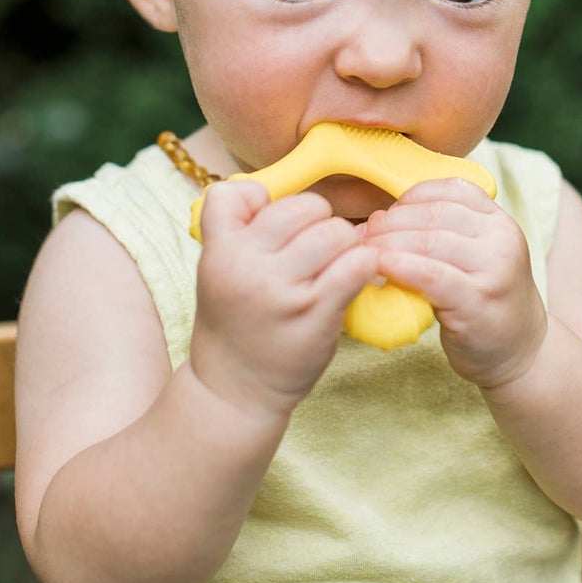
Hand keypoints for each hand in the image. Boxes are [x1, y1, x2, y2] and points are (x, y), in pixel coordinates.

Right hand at [190, 181, 379, 421]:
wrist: (233, 393)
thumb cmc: (235, 322)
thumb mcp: (218, 269)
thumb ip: (238, 226)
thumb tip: (268, 189)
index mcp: (220, 251)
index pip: (240, 192)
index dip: (267, 203)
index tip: (276, 229)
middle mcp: (248, 266)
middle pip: (306, 206)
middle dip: (319, 223)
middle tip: (315, 252)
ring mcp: (283, 291)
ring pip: (337, 231)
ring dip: (345, 245)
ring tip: (334, 267)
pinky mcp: (317, 313)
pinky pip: (358, 263)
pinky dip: (364, 265)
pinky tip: (354, 278)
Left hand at [364, 179, 547, 388]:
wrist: (520, 352)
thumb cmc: (484, 301)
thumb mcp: (476, 256)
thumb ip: (446, 233)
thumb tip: (381, 218)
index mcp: (499, 220)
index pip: (451, 190)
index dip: (410, 198)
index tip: (384, 213)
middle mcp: (502, 238)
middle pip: (435, 215)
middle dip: (391, 222)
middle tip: (362, 235)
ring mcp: (495, 269)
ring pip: (430, 242)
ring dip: (388, 244)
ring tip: (363, 253)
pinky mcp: (478, 301)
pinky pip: (431, 275)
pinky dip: (400, 267)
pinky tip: (378, 268)